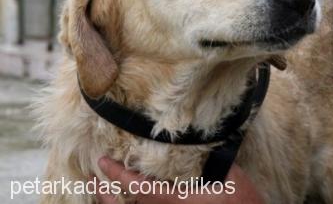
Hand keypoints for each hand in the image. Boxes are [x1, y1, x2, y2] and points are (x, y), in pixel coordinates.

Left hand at [95, 156, 264, 203]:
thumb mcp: (232, 179)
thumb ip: (216, 160)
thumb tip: (206, 138)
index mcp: (179, 203)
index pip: (141, 189)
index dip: (119, 176)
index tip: (103, 163)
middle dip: (107, 194)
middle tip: (95, 178)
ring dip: (118, 203)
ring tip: (106, 189)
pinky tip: (136, 199)